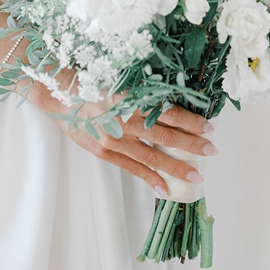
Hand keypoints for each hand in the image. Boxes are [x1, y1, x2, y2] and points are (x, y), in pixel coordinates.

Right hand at [46, 86, 217, 195]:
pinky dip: (150, 178)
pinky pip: (131, 168)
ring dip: (176, 166)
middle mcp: (122, 121)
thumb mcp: (117, 83)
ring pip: (151, 156)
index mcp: (128, 100)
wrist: (57, 95)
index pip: (167, 112)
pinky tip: (165, 187)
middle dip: (191, 145)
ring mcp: (112, 140)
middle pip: (164, 136)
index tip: (209, 126)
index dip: (190, 121)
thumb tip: (171, 106)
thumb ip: (141, 96)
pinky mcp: (103, 153)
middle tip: (212, 150)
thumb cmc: (88, 83)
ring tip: (196, 175)